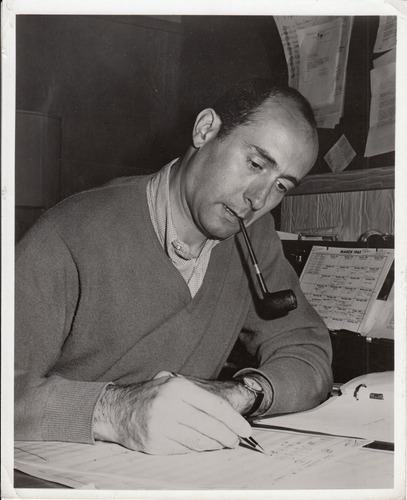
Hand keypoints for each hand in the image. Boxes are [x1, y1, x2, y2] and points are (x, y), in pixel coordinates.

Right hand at [92, 374, 251, 454]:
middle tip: (237, 440)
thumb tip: (227, 413)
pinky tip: (204, 447)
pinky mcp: (155, 443)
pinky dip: (198, 450)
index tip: (245, 428)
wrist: (116, 410)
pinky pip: (184, 449)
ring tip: (224, 444)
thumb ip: (195, 395)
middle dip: (228, 435)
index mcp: (177, 387)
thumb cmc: (150, 396)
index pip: (214, 406)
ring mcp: (161, 426)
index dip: (233, 419)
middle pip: (209, 426)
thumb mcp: (171, 384)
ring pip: (199, 441)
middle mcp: (169, 405)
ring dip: (215, 445)